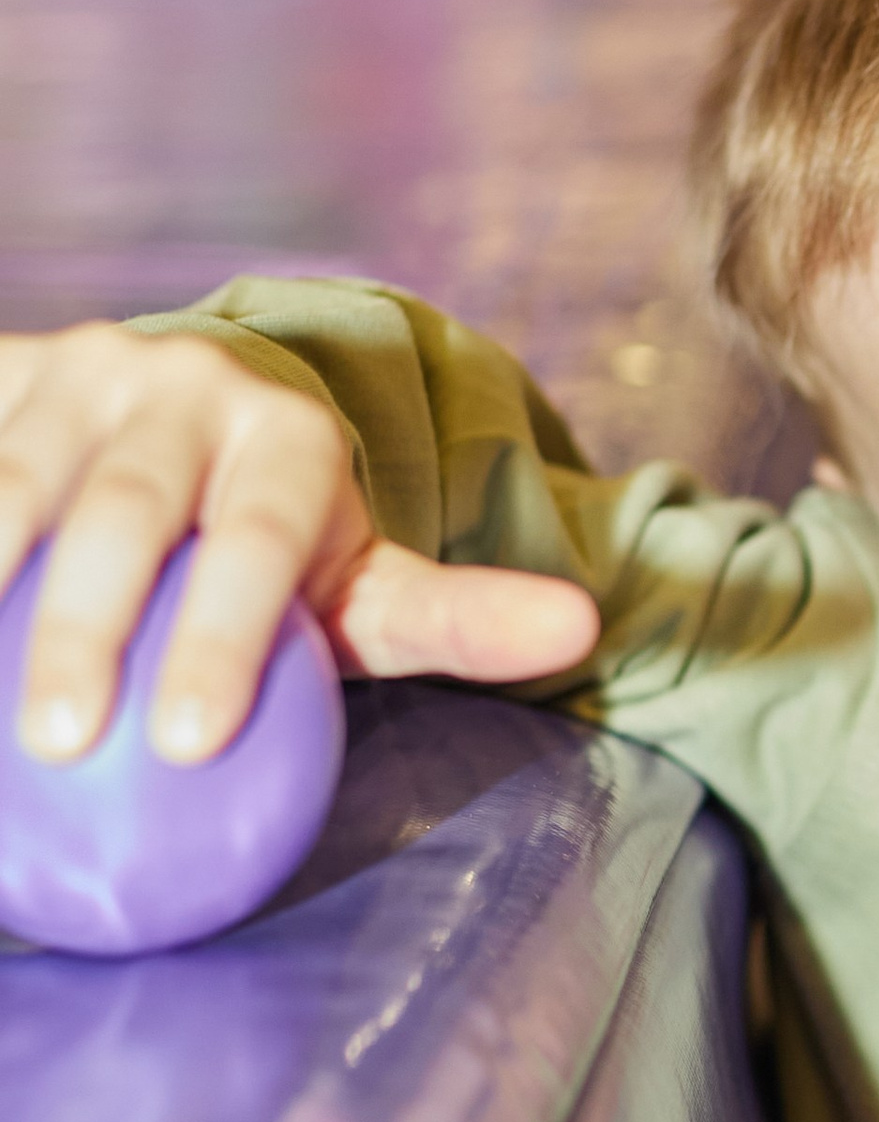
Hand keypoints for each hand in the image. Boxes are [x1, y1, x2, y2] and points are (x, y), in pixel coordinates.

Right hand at [0, 324, 602, 764]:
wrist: (187, 409)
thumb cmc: (287, 533)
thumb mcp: (367, 573)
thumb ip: (457, 614)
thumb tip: (578, 630)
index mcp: (284, 432)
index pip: (261, 538)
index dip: (228, 633)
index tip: (189, 740)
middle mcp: (178, 386)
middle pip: (129, 510)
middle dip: (90, 625)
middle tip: (64, 743)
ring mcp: (77, 378)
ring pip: (22, 481)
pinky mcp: (7, 381)